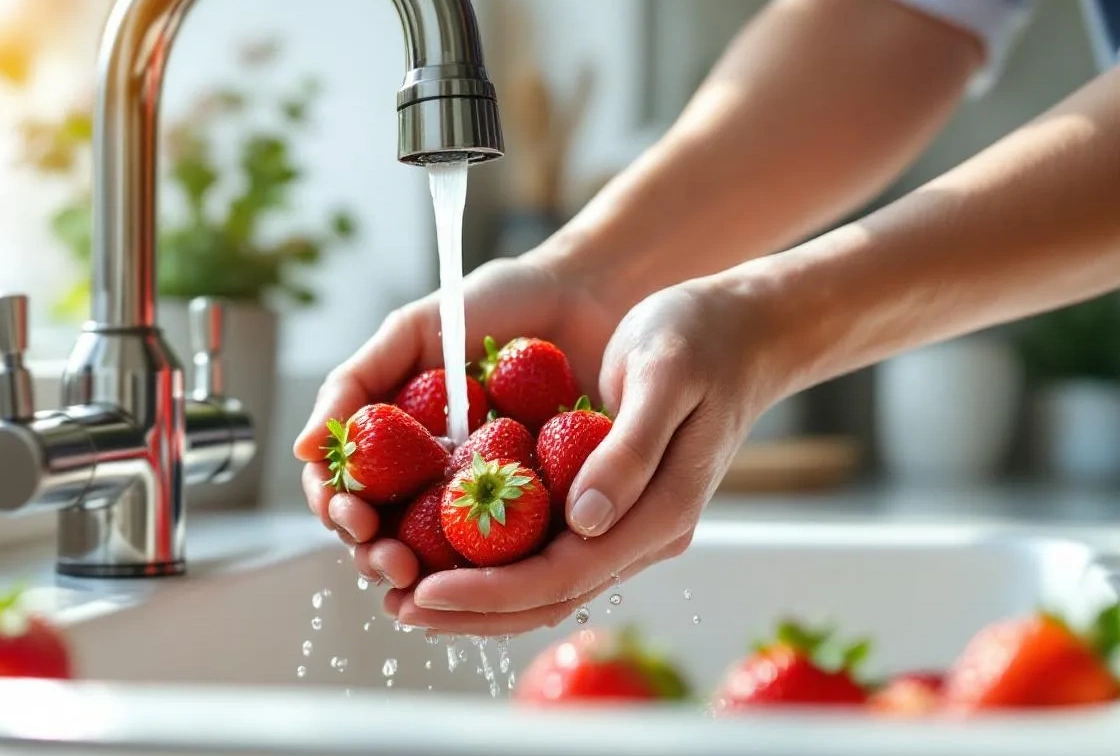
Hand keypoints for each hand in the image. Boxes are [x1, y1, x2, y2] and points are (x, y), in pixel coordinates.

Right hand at [291, 253, 622, 588]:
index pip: (349, 489)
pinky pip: (511, 547)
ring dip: (423, 575)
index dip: (339, 509)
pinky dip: (491, 567)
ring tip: (420, 575)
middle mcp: (432, 476)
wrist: (582, 293)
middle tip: (390, 561)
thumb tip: (302, 449)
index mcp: (396, 441)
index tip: (350, 513)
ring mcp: (484, 495)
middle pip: (386, 534)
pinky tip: (483, 579)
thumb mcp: (413, 331)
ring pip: (439, 554)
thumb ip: (355, 382)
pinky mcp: (541, 507)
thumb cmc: (493, 304)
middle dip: (375, 555)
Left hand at [394, 278, 788, 634]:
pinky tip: (448, 553)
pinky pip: (549, 551)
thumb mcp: (664, 376)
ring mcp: (629, 523)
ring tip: (408, 595)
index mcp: (662, 511)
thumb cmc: (703, 338)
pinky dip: (497, 562)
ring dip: (478, 597)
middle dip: (470, 609)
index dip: (489, 589)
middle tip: (396, 605)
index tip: (425, 590)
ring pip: (547, 584)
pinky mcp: (612, 506)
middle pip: (549, 596)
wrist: (744, 330)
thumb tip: (583, 519)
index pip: (564, 574)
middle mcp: (644, 531)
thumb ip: (627, 450)